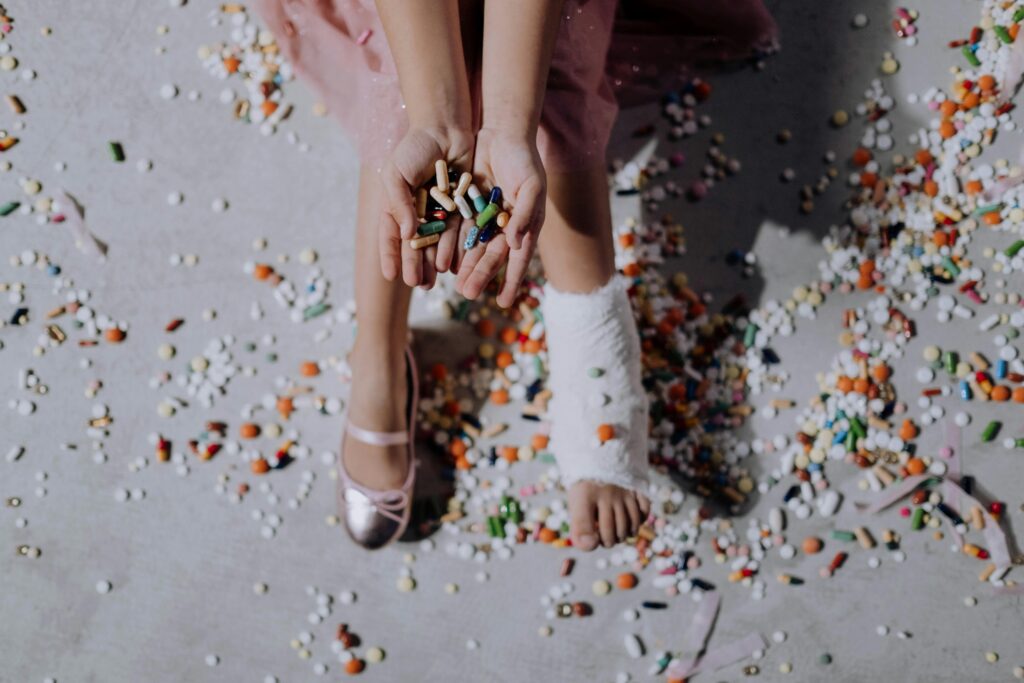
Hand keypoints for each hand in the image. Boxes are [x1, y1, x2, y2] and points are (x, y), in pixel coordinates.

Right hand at [378, 126, 474, 287]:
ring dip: (434, 264)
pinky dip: (454, 248)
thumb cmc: (415, 148)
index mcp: (398, 207)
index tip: (390, 275)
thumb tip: (406, 234)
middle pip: (415, 246)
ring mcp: (440, 213)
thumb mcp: (397, 172)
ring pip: (436, 244)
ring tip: (433, 282)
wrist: (445, 128)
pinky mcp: (461, 209)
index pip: (391, 236)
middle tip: (418, 285)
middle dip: (415, 266)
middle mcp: (418, 214)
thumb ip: (399, 202)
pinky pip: (457, 232)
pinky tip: (453, 264)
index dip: (390, 256)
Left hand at [454, 127, 545, 307]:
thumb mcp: (531, 186)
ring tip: (457, 285)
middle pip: (492, 255)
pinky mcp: (471, 206)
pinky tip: (446, 261)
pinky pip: (462, 230)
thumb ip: (525, 214)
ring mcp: (488, 217)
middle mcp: (507, 225)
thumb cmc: (524, 159)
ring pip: (475, 247)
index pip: (518, 259)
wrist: (503, 133)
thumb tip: (517, 244)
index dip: (511, 281)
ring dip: (467, 266)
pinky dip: (455, 245)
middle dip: (482, 276)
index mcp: (526, 224)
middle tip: (469, 294)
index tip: (505, 303)